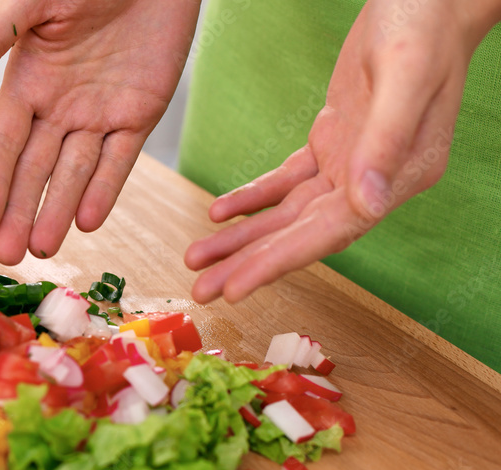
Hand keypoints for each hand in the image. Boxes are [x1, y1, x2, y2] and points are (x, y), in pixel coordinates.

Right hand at [0, 0, 200, 264]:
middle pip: (34, 171)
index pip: (1, 145)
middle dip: (19, 213)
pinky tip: (87, 221)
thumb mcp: (33, 0)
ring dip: (58, 211)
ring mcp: (99, 114)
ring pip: (74, 173)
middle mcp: (59, 107)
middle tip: (7, 256)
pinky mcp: (140, 114)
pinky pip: (119, 159)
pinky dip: (104, 189)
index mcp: (26, 82)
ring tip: (45, 249)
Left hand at [184, 0, 500, 303]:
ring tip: (198, 258)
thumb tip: (365, 205)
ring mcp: (353, 163)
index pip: (330, 233)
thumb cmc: (425, 25)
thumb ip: (385, 141)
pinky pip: (286, 181)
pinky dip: (252, 198)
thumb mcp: (405, 75)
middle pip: (301, 234)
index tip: (236, 287)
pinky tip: (220, 213)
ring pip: (287, 213)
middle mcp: (376, 179)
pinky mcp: (333, 141)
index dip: (279, 261)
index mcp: (401, 174)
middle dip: (248, 263)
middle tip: (201, 289)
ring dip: (242, 237)